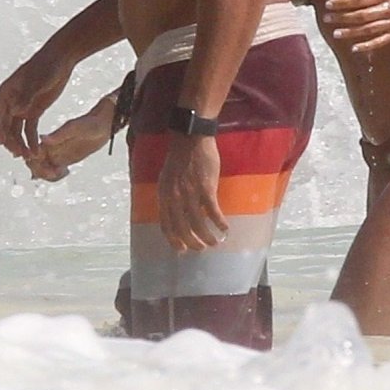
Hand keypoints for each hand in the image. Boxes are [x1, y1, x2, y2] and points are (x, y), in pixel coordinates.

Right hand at [0, 50, 72, 158]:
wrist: (61, 58)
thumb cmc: (47, 66)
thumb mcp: (38, 81)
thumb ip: (27, 96)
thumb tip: (15, 112)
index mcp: (7, 93)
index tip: (2, 142)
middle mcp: (12, 101)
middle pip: (5, 126)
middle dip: (10, 141)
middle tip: (19, 154)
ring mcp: (23, 106)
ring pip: (17, 130)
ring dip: (21, 143)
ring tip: (29, 156)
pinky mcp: (35, 110)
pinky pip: (30, 128)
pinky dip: (32, 139)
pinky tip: (37, 150)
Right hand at [25, 96, 114, 181]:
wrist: (105, 124)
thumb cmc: (91, 123)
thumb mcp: (77, 127)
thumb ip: (60, 134)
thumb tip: (41, 139)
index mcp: (49, 139)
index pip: (31, 154)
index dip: (35, 164)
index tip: (50, 167)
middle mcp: (50, 147)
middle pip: (34, 165)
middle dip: (42, 172)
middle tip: (57, 172)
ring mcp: (57, 154)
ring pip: (42, 170)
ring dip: (48, 176)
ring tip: (63, 172)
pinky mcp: (65, 160)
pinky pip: (53, 172)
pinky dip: (55, 176)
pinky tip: (66, 172)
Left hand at [158, 133, 227, 252]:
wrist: (191, 139)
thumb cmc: (179, 158)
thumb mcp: (166, 179)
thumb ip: (169, 196)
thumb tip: (174, 213)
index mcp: (164, 196)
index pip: (166, 226)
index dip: (174, 240)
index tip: (182, 250)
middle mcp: (175, 198)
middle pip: (182, 229)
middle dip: (192, 243)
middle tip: (200, 249)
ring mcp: (190, 194)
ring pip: (198, 224)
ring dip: (207, 237)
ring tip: (214, 243)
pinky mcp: (206, 188)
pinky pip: (213, 212)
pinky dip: (219, 223)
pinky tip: (225, 228)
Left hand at [323, 0, 389, 52]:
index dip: (342, 2)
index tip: (327, 5)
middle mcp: (387, 8)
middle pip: (361, 15)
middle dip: (343, 17)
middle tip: (326, 19)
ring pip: (369, 29)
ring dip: (352, 32)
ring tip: (336, 34)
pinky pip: (380, 41)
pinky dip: (368, 46)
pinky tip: (354, 48)